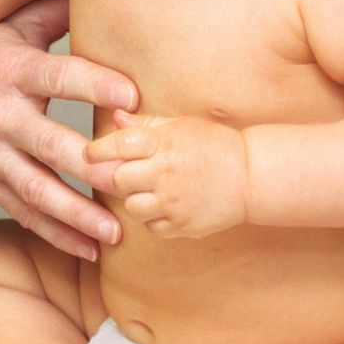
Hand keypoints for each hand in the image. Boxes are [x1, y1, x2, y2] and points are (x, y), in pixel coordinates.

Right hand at [0, 0, 135, 263]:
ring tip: (114, 232)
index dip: (94, 84)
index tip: (132, 96)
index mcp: (12, 69)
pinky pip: (23, 211)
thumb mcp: (9, 24)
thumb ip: (56, 10)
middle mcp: (0, 114)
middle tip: (131, 181)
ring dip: (76, 215)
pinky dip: (55, 234)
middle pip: (48, 144)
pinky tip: (89, 249)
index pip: (58, 75)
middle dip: (90, 167)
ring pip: (36, 189)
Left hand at [85, 109, 251, 238]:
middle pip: (119, 180)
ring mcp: (174, 203)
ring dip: (135, 198)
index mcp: (165, 143)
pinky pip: (151, 226)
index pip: (119, 145)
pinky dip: (153, 217)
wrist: (252, 176)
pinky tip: (166, 204)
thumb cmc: (216, 145)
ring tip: (150, 188)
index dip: (99, 149)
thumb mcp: (182, 125)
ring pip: (132, 206)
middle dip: (119, 175)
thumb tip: (115, 116)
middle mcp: (167, 174)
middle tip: (127, 171)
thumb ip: (146, 123)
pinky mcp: (182, 226)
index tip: (91, 153)